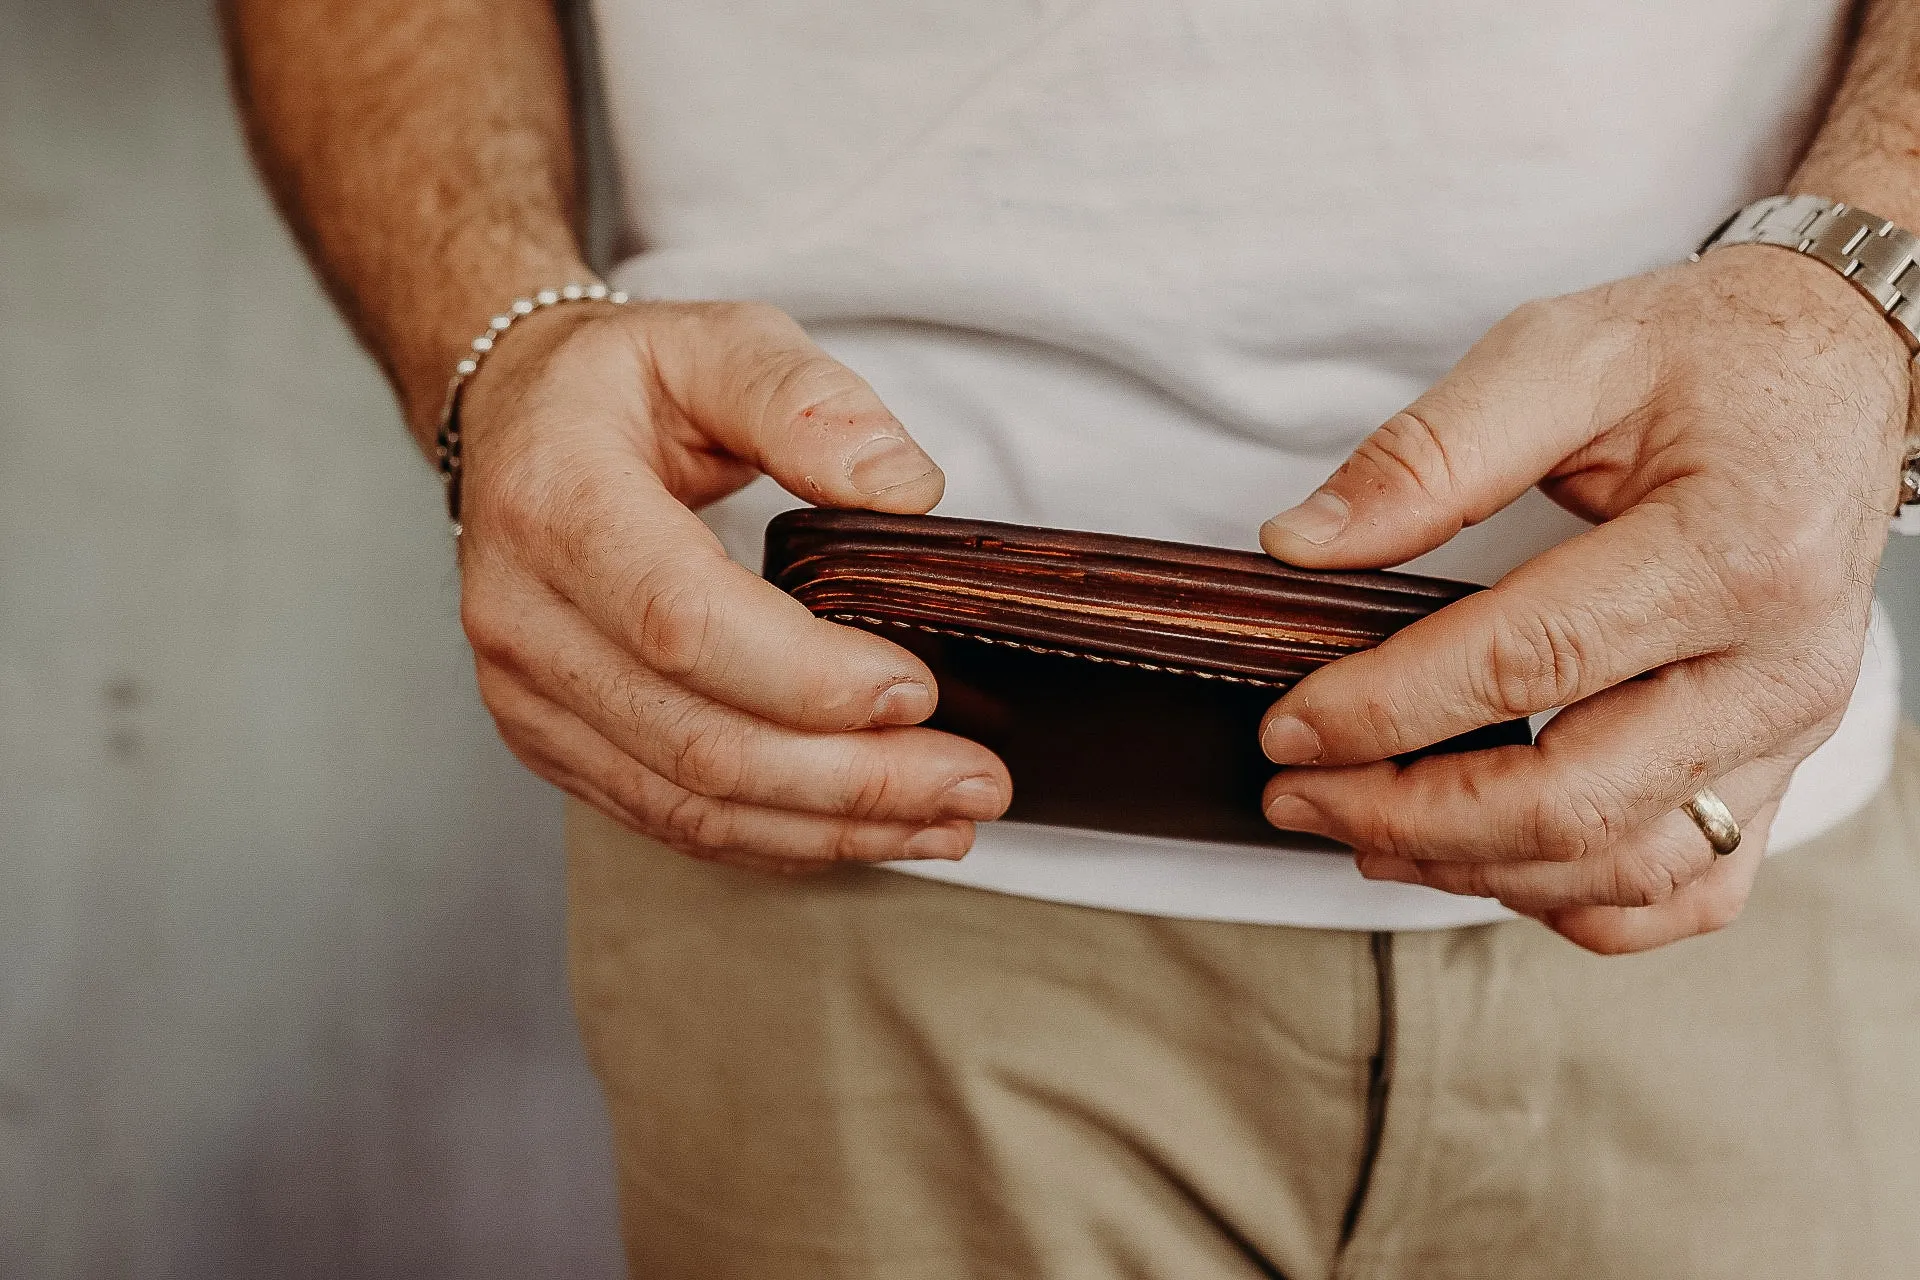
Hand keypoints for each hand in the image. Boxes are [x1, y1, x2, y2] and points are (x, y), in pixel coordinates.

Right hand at [455, 300, 1010, 871]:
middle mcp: (521, 616)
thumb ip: (807, 400)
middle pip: (697, 740)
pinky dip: (779, 838)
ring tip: (946, 821)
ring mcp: (528, 694)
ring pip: (690, 802)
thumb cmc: (622, 383)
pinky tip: (866, 830)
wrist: (518, 423)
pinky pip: (671, 817)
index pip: (682, 622)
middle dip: (853, 778)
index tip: (919, 690)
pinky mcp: (552, 741)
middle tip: (976, 783)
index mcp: (554, 501)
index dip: (806, 676)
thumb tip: (903, 488)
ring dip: (830, 827)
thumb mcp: (717, 341)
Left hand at [1256, 246, 1910, 952]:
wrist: (1839, 372)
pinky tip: (1484, 861)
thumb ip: (1426, 454)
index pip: (1529, 664)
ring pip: (1620, 866)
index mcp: (1730, 550)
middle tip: (1299, 795)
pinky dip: (1575, 898)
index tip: (1290, 727)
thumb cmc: (1706, 360)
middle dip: (1409, 815)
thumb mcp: (1560, 356)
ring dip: (1473, 869)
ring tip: (1363, 829)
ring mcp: (1789, 732)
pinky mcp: (1782, 767)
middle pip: (1572, 797)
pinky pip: (1686, 887)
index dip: (1388, 709)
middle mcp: (1776, 664)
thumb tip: (1302, 544)